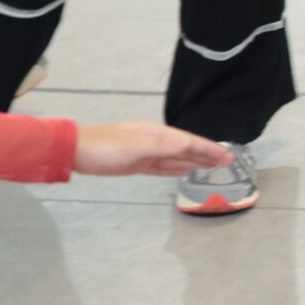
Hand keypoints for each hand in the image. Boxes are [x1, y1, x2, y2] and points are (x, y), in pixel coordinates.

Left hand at [73, 121, 231, 177]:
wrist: (76, 152)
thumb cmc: (104, 147)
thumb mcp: (134, 146)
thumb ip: (162, 146)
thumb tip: (188, 144)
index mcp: (155, 134)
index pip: (188, 141)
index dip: (208, 149)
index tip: (228, 156)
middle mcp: (153, 141)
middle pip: (185, 149)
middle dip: (206, 155)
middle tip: (228, 162)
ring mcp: (145, 153)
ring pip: (176, 158)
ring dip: (194, 161)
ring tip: (213, 166)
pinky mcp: (136, 164)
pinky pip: (162, 166)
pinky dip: (175, 168)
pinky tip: (185, 170)